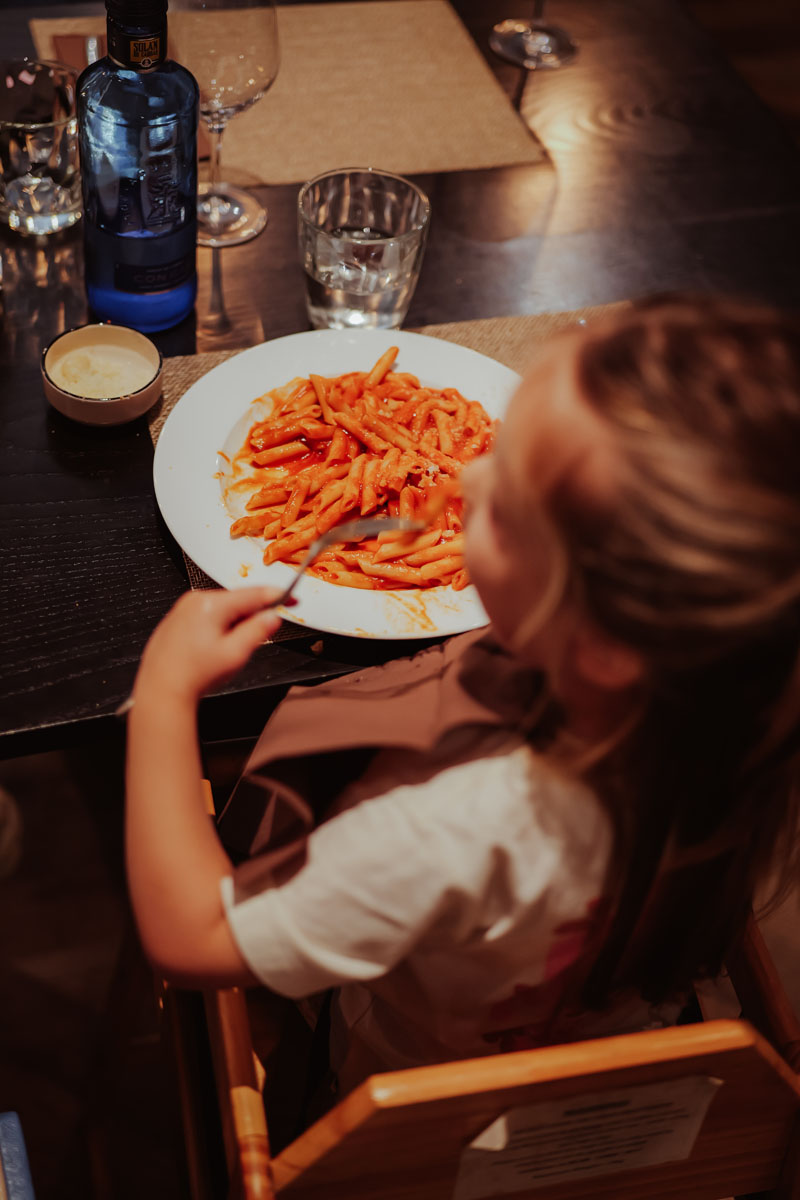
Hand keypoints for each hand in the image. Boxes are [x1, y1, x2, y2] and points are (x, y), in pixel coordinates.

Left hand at [134, 588, 285, 703]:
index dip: (277, 596)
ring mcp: (183, 608)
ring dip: (233, 624)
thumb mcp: (235, 655)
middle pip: (237, 601)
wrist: (160, 689)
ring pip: (222, 609)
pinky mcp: (177, 619)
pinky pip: (206, 616)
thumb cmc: (193, 675)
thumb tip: (272, 616)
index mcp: (211, 605)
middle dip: (250, 617)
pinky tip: (211, 651)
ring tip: (224, 653)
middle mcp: (195, 600)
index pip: (254, 594)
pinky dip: (217, 628)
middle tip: (251, 643)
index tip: (292, 598)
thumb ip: (257, 631)